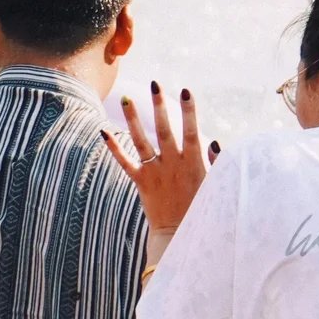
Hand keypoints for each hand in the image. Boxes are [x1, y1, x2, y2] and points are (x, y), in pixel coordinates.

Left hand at [103, 84, 212, 244]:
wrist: (178, 235)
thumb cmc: (200, 209)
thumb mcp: (214, 185)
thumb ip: (215, 163)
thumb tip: (214, 142)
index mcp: (193, 163)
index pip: (191, 131)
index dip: (189, 111)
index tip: (186, 90)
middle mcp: (172, 164)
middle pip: (165, 129)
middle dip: (160, 105)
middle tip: (155, 83)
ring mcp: (155, 172)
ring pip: (142, 141)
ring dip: (134, 119)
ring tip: (127, 99)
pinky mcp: (141, 182)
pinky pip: (125, 162)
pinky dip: (114, 148)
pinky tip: (103, 132)